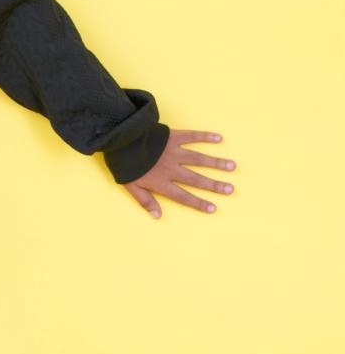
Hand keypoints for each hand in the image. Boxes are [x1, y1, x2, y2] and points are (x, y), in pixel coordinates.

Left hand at [122, 130, 236, 218]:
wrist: (121, 140)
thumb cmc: (125, 164)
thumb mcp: (131, 187)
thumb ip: (145, 201)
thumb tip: (157, 216)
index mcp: (162, 182)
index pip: (183, 196)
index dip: (198, 203)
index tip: (213, 208)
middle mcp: (172, 168)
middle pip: (196, 179)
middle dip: (214, 185)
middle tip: (230, 189)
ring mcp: (174, 152)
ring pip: (199, 159)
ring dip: (216, 163)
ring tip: (232, 166)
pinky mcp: (173, 137)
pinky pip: (192, 136)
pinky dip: (205, 136)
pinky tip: (219, 138)